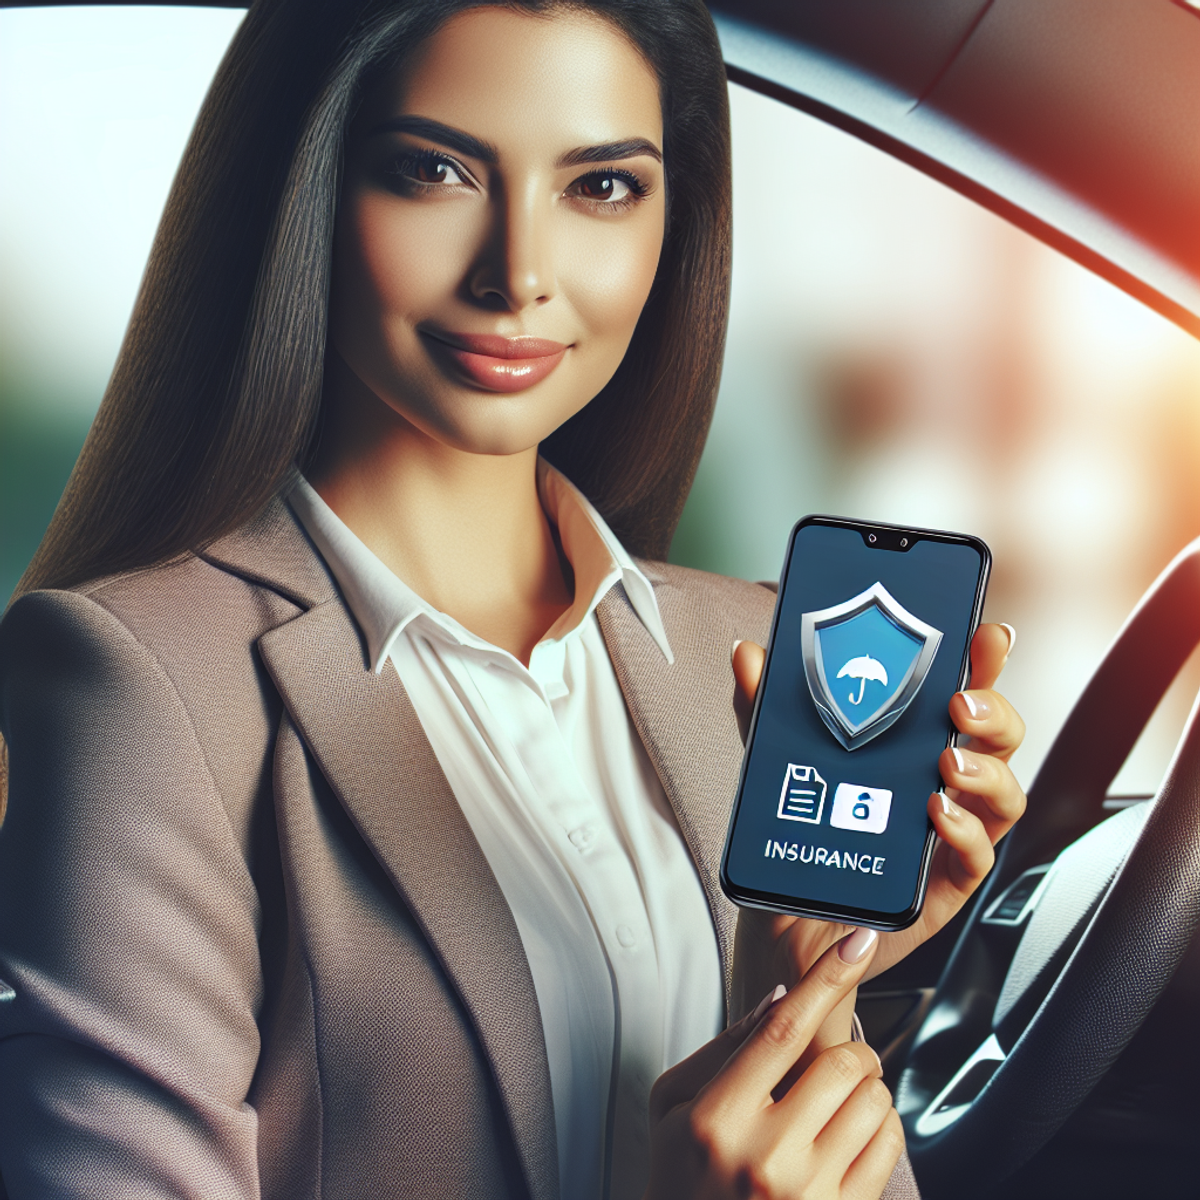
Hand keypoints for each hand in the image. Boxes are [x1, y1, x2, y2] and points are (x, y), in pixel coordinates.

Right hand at [645, 928, 903, 1199]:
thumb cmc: (681, 1175)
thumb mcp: (675, 1104)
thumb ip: (725, 1047)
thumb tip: (780, 999)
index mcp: (719, 1116)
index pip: (782, 1028)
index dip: (825, 977)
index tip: (857, 942)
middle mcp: (765, 1155)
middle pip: (843, 1063)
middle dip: (853, 1047)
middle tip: (839, 1057)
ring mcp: (806, 1192)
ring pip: (874, 1101)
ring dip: (868, 1086)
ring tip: (840, 1100)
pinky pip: (890, 1146)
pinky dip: (883, 1123)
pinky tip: (853, 1130)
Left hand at [730, 624, 1026, 1038]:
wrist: (788, 917)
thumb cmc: (804, 832)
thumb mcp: (779, 760)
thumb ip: (767, 708)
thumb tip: (749, 654)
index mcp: (917, 745)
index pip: (964, 694)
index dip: (984, 663)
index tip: (987, 635)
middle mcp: (946, 784)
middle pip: (1000, 740)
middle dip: (995, 713)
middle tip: (961, 704)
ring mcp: (952, 833)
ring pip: (1005, 795)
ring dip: (987, 773)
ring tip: (949, 763)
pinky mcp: (946, 883)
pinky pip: (978, 856)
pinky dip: (965, 831)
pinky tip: (937, 814)